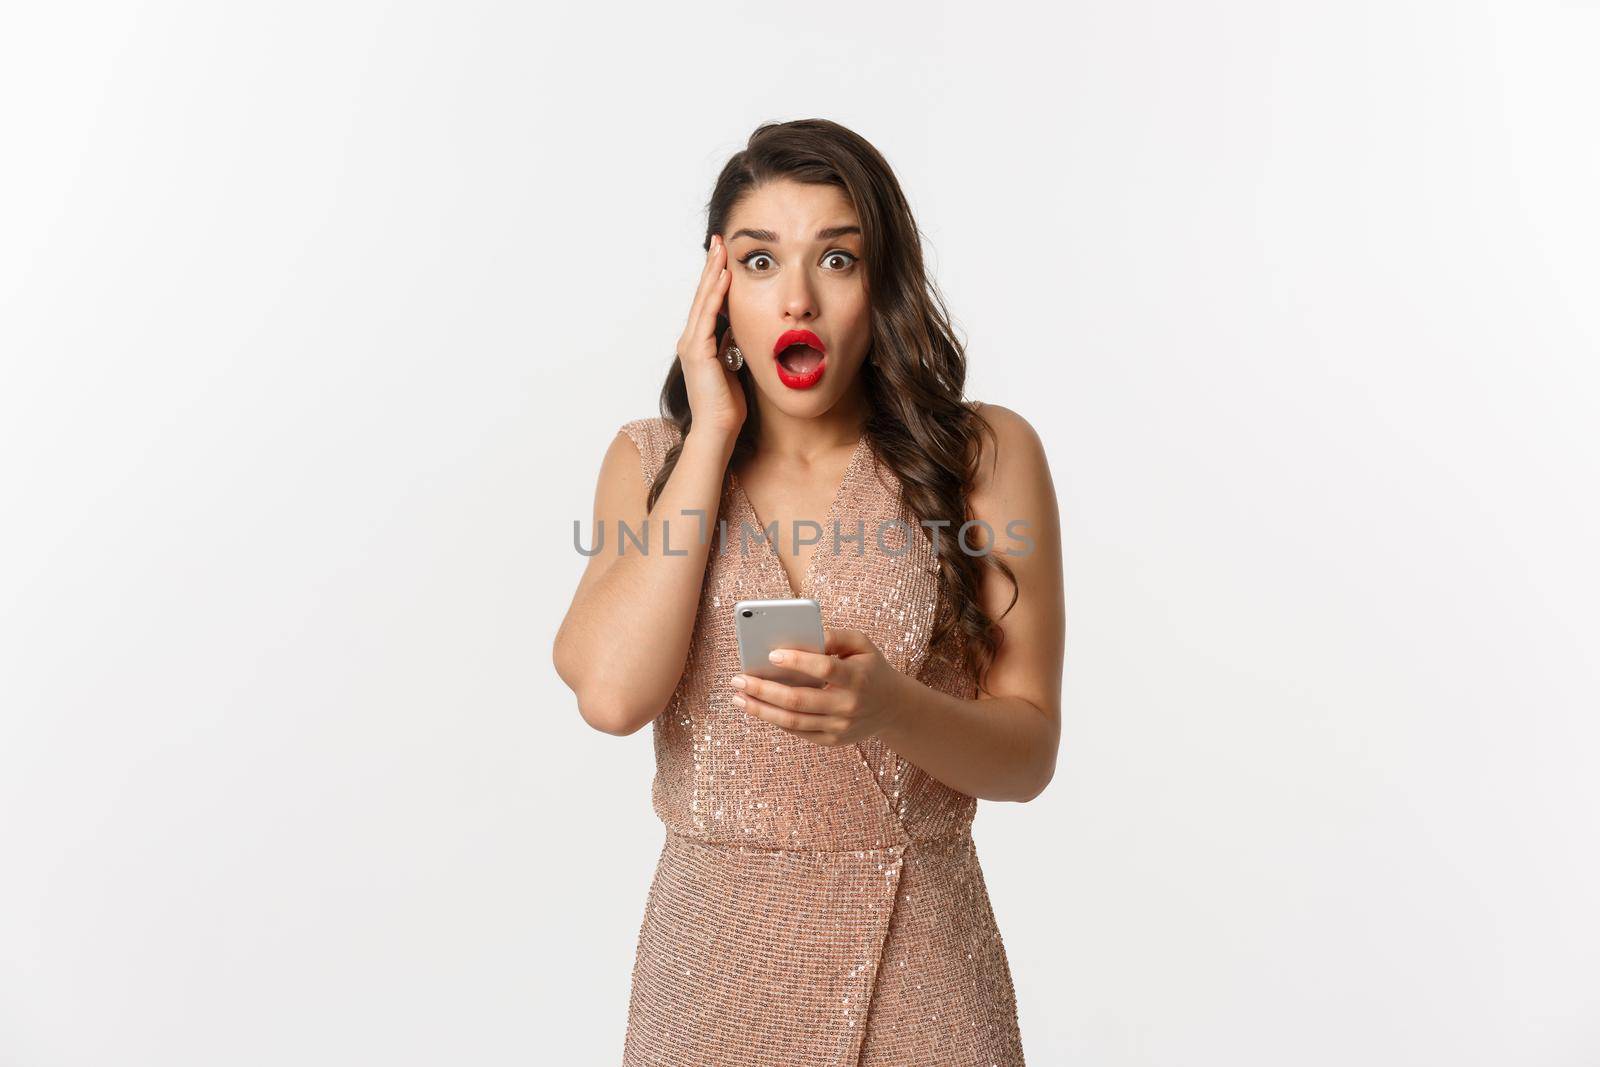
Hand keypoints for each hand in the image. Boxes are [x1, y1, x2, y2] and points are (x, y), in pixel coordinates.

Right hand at [675, 233, 745, 439]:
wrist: (718, 430)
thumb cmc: (728, 407)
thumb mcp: (734, 368)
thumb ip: (732, 348)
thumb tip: (739, 331)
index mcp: (700, 345)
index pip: (708, 304)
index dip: (716, 280)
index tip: (725, 258)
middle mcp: (691, 341)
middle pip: (702, 296)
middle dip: (712, 267)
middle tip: (719, 241)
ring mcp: (692, 345)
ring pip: (703, 301)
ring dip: (713, 273)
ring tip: (721, 249)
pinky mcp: (698, 351)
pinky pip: (708, 316)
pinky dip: (716, 295)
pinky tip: (725, 276)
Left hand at [729, 628, 908, 746]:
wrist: (893, 707)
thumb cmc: (870, 667)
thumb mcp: (862, 644)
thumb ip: (835, 636)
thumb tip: (804, 634)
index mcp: (857, 678)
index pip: (824, 669)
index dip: (797, 662)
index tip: (771, 655)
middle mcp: (848, 706)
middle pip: (798, 700)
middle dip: (763, 689)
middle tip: (738, 679)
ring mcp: (839, 727)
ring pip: (792, 721)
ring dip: (760, 709)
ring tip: (738, 697)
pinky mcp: (832, 740)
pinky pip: (797, 732)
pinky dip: (774, 720)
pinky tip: (757, 707)